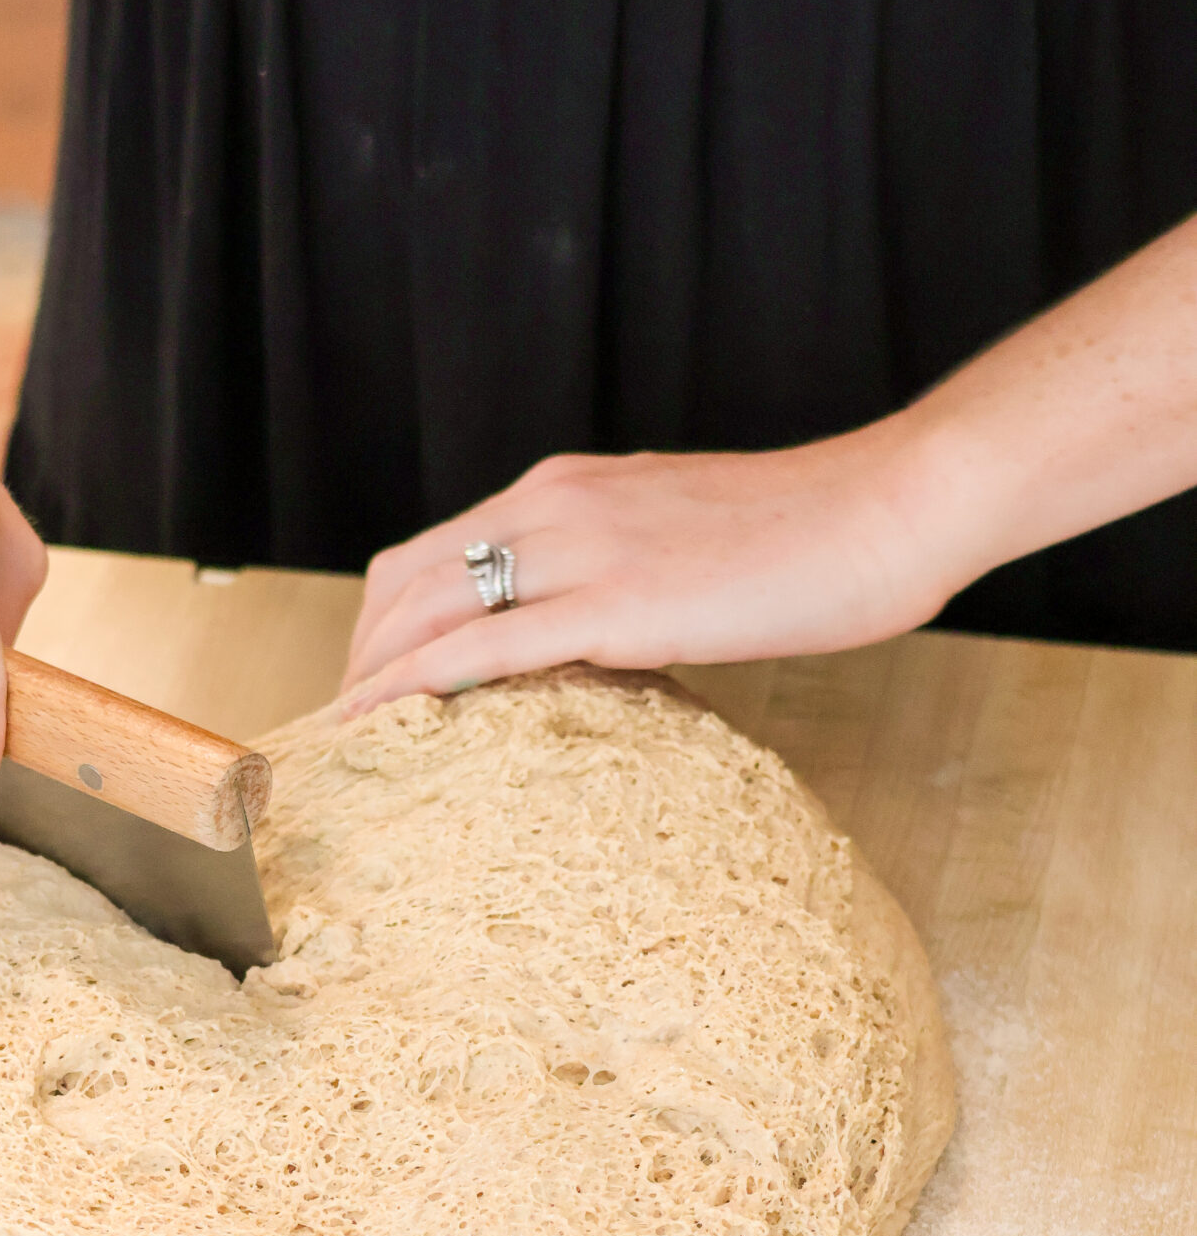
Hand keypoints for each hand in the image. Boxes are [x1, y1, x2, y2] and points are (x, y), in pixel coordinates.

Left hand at [340, 419, 965, 711]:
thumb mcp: (687, 545)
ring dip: (370, 678)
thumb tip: (593, 640)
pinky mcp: (614, 605)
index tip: (370, 684)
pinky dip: (414, 688)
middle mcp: (555, 505)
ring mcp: (581, 550)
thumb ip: (622, 577)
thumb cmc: (814, 536)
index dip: (385, 621)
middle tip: (344, 731)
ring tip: (345, 745)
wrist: (891, 507)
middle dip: (359, 656)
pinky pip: (481, 649)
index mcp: (569, 489)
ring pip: (426, 610)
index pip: (435, 550)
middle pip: (405, 579)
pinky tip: (380, 728)